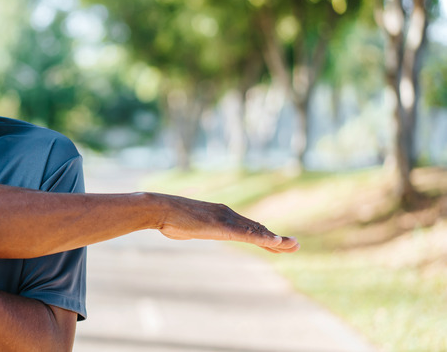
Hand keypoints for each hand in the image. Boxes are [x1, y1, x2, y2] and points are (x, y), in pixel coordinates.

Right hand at [158, 194, 298, 252]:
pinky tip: (277, 242)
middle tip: (295, 245)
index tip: (278, 244)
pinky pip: (247, 234)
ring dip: (277, 240)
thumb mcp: (186, 226)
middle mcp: (227, 214)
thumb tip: (183, 228)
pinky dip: (264, 238)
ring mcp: (226, 219)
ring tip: (293, 246)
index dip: (264, 236)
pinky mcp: (222, 226)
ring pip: (256, 231)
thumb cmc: (169, 218)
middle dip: (277, 239)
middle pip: (257, 228)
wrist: (160, 209)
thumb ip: (192, 227)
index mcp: (220, 215)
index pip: (247, 227)